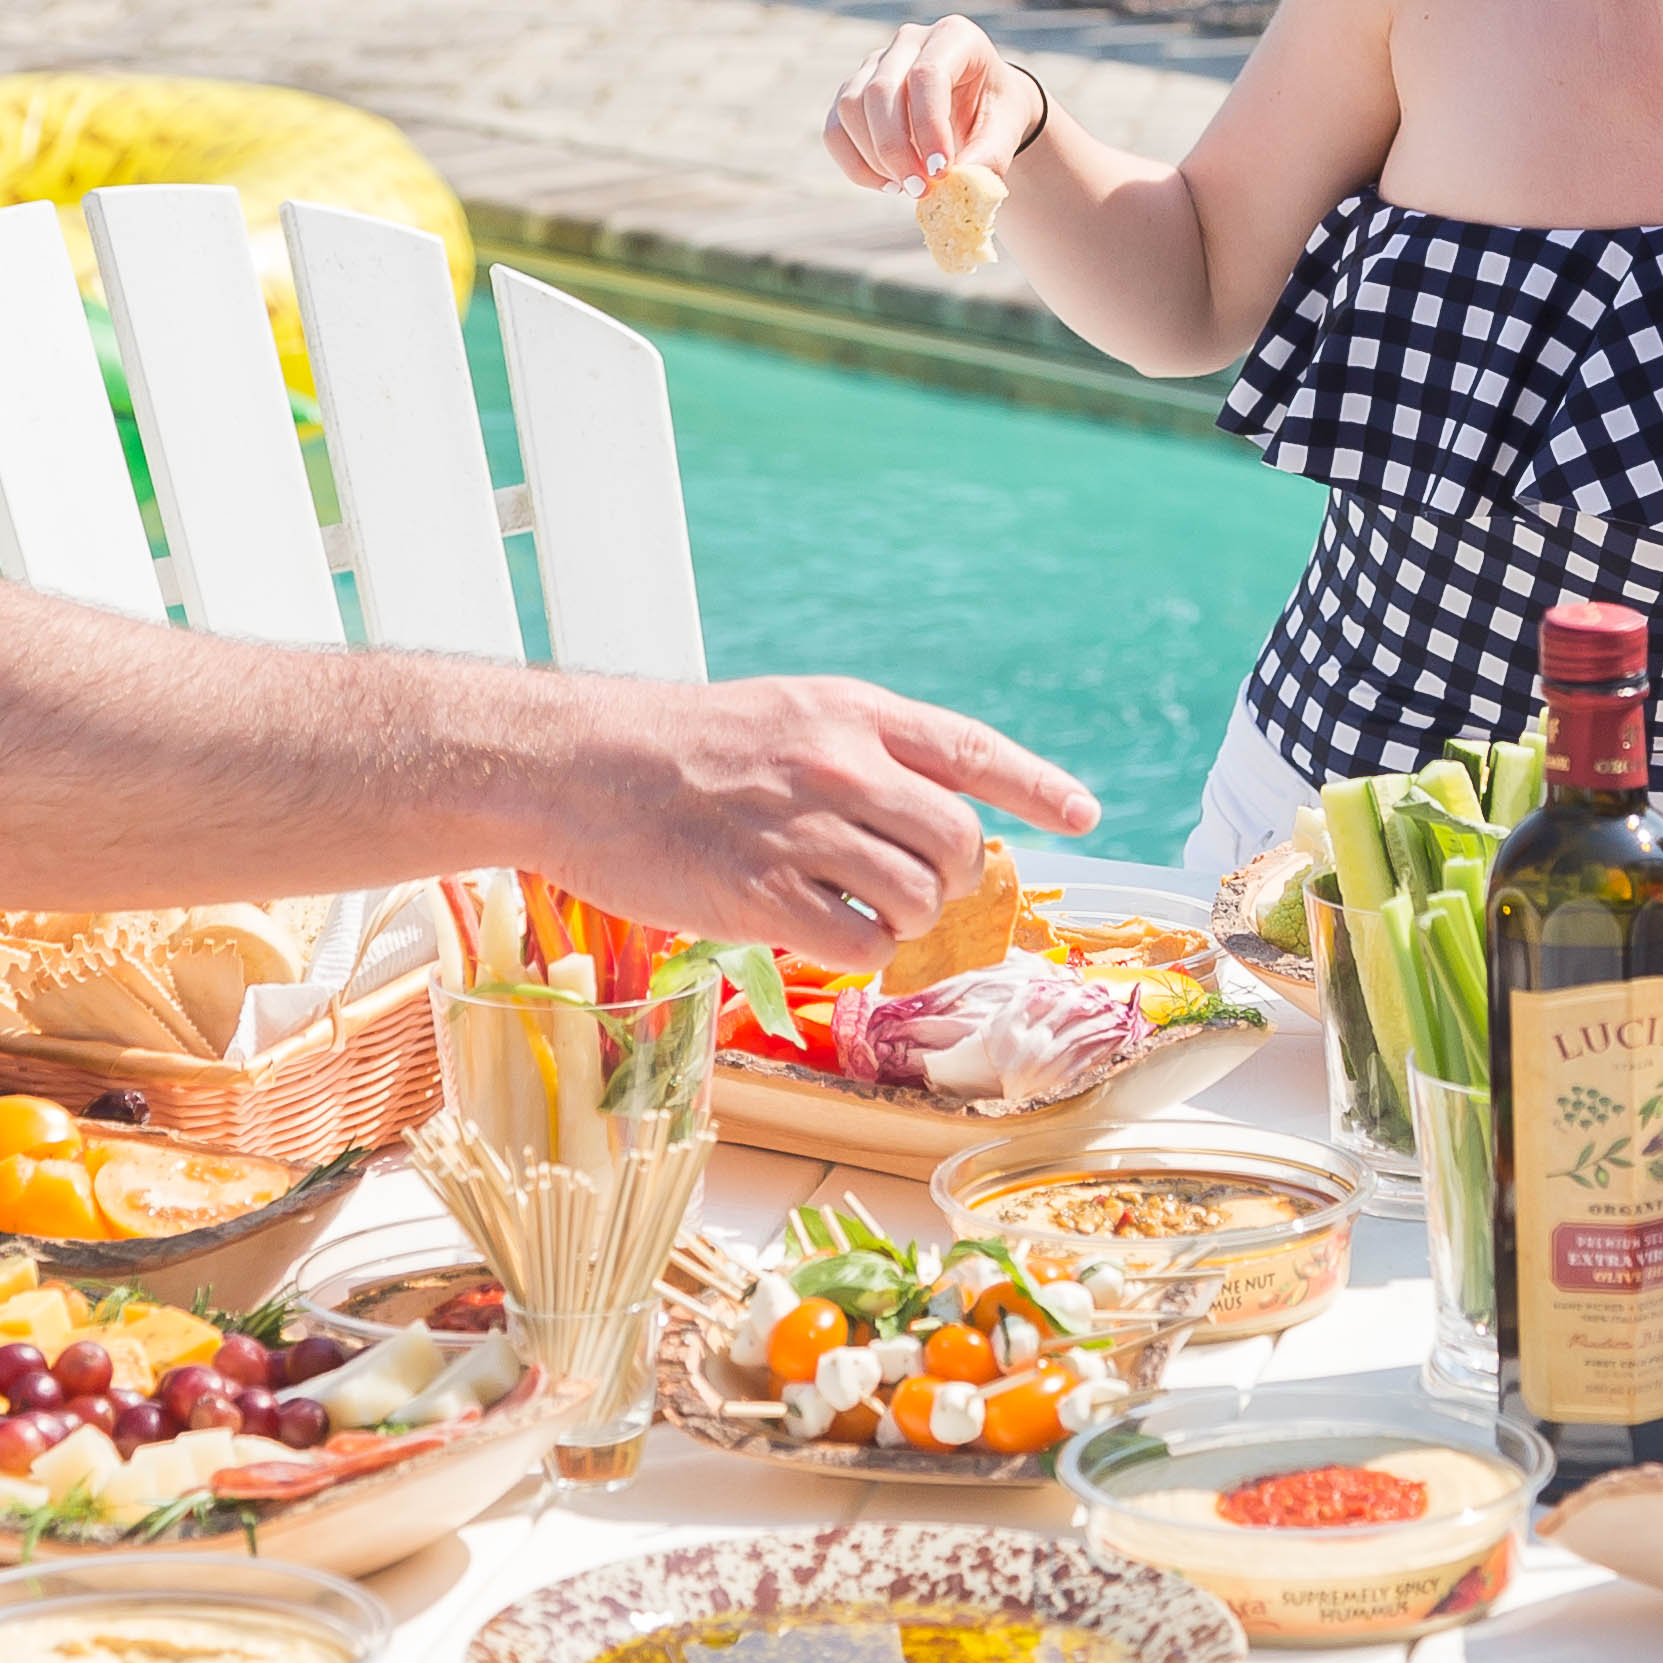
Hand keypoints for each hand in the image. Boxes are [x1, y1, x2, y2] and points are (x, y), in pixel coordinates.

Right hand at [542, 670, 1098, 960]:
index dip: (1037, 785)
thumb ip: (861, 751)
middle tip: (919, 889)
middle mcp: (840, 765)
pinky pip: (862, 944)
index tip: (1084, 814)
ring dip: (907, 919)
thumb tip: (930, 812)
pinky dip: (860, 950)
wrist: (579, 766)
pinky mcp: (762, 896)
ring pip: (917, 898)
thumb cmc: (677, 745)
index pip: (972, 750)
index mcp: (850, 712)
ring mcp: (804, 832)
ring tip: (863, 910)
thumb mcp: (784, 712)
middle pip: (956, 841)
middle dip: (954, 877)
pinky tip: (823, 932)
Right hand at [819, 14, 1038, 197]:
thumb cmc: (995, 111)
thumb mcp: (1008, 128)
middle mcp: (909, 41)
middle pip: (881, 90)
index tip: (940, 171)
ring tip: (909, 187)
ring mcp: (875, 63)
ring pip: (851, 107)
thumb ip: (990, 154)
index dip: (928, 125)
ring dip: (874, 158)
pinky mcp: (853, 90)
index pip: (928, 74)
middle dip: (896, 149)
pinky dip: (855, 165)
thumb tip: (960, 184)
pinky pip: (835, 128)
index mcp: (954, 37)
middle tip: (920, 189)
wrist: (981, 104)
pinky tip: (888, 184)